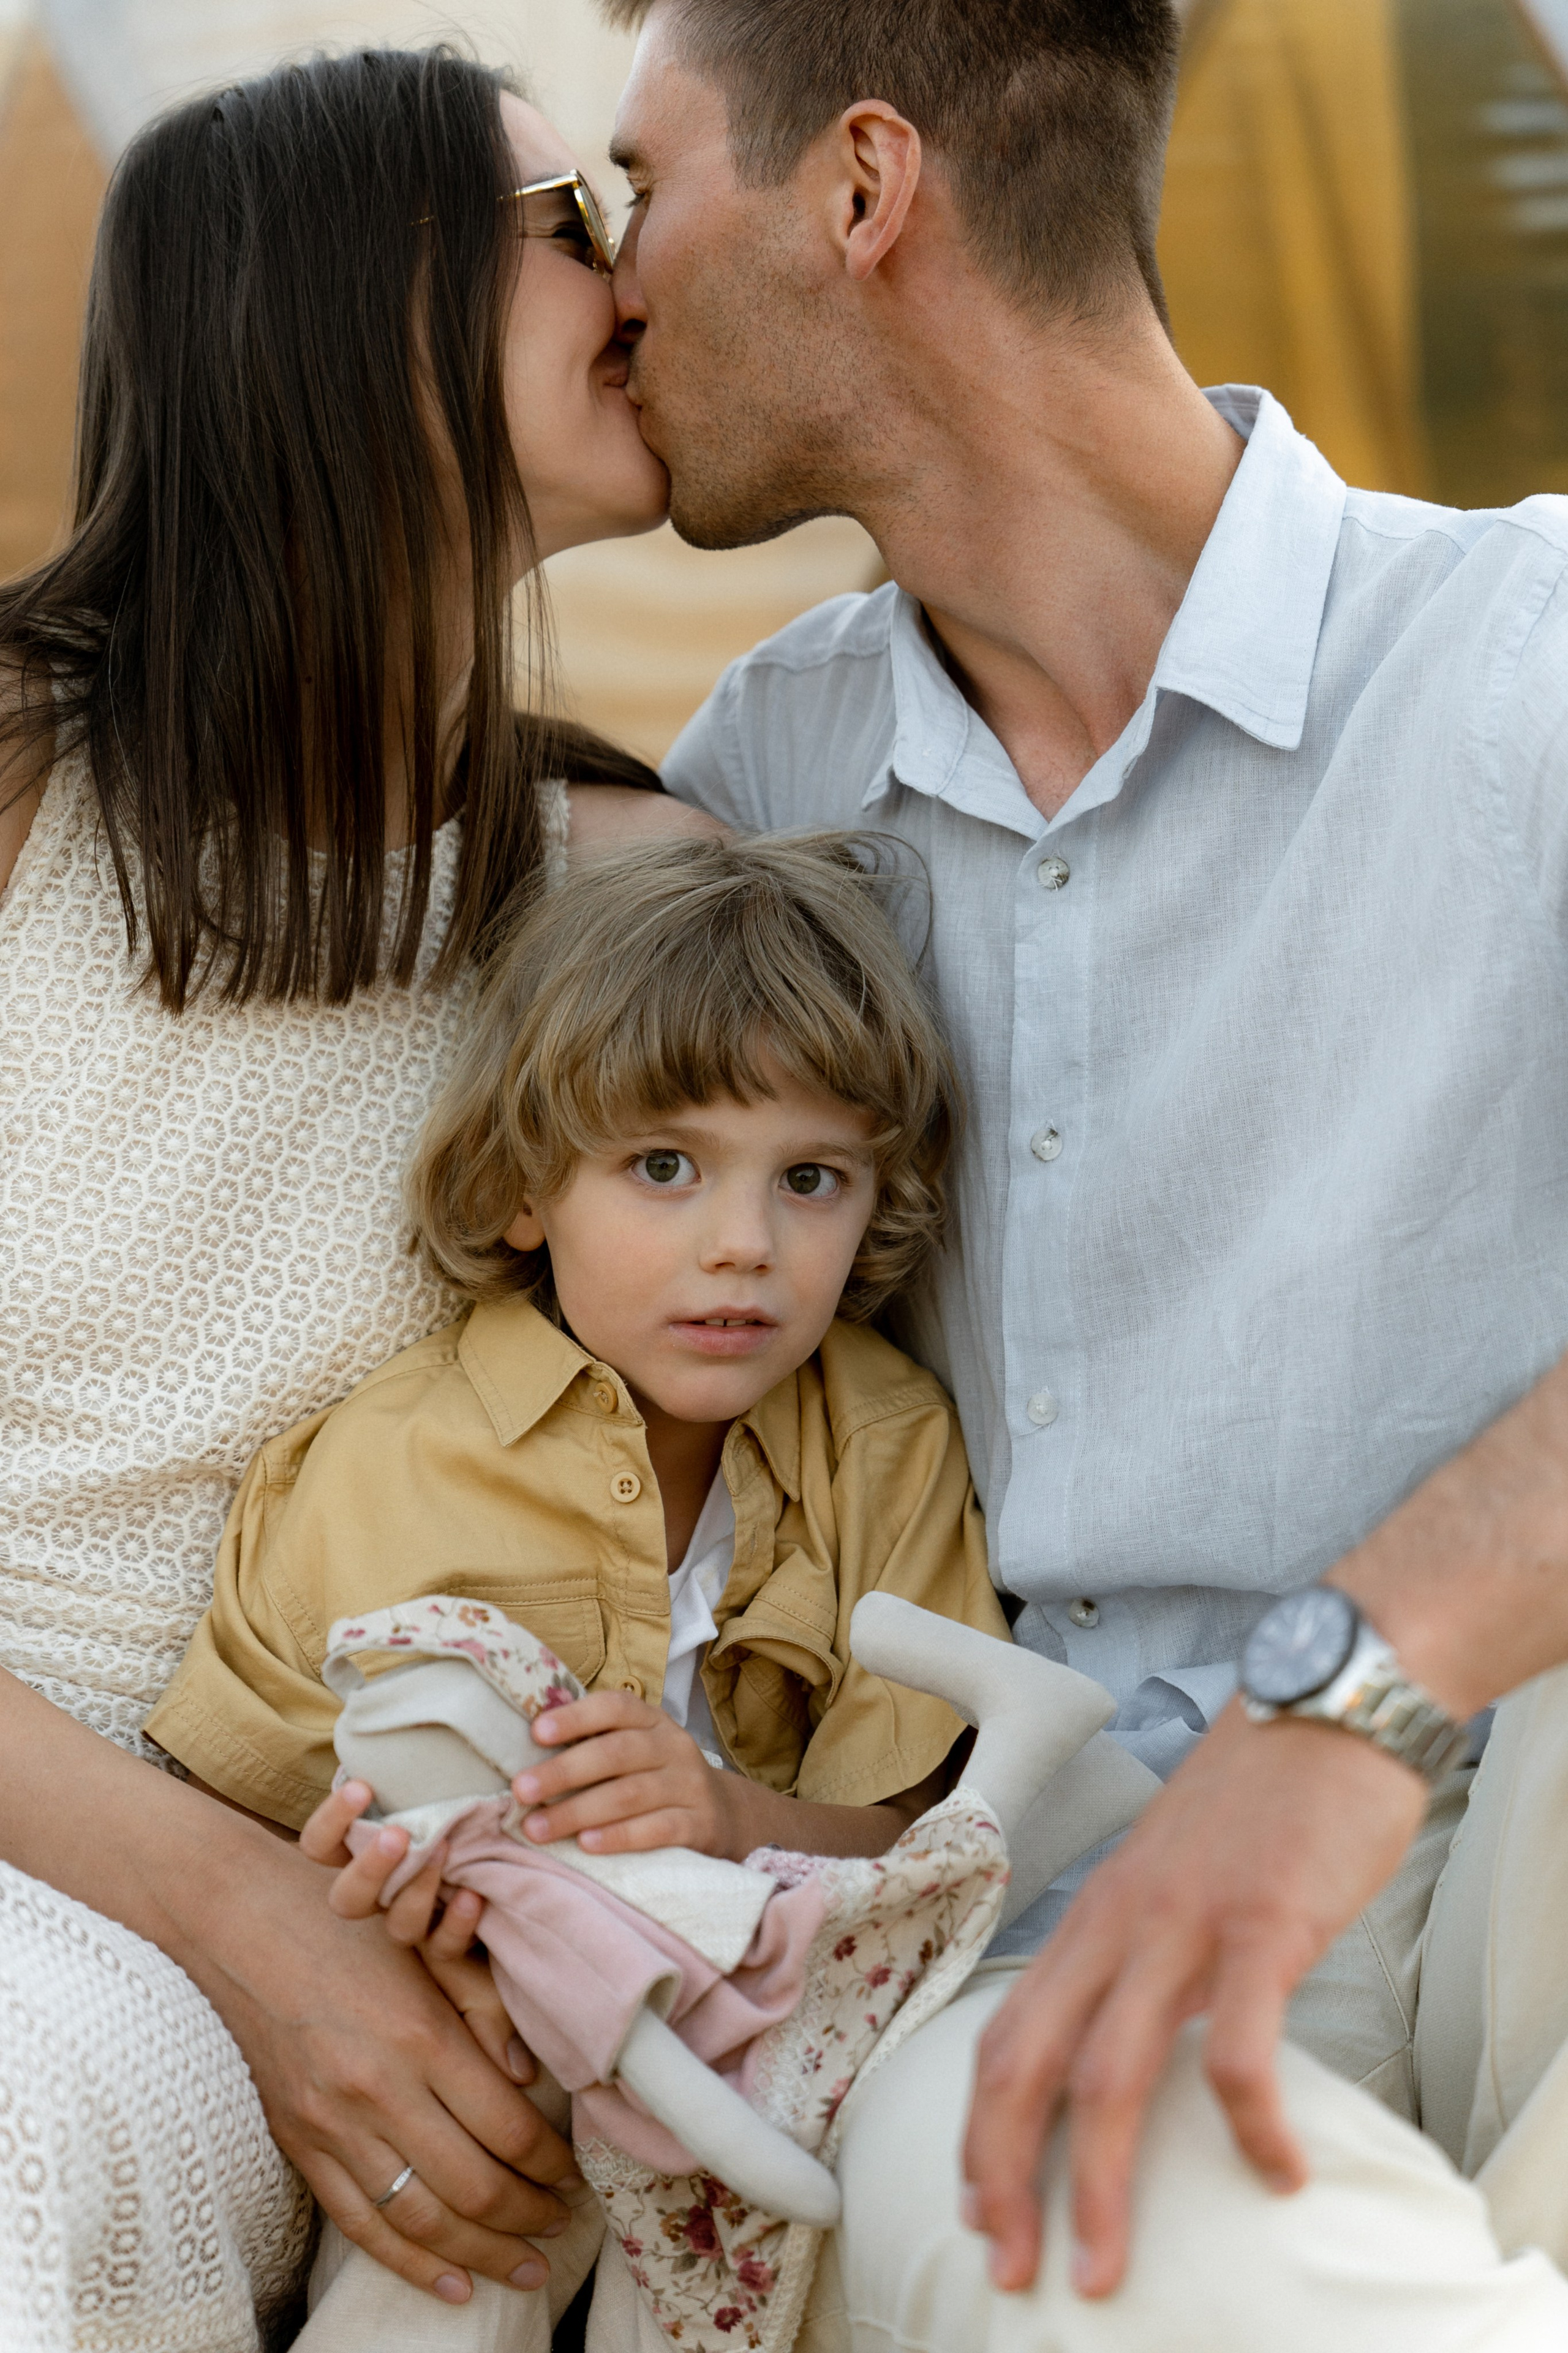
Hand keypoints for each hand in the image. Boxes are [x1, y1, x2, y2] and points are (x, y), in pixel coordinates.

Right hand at [186, 1806, 582, 2304]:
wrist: (238, 1925)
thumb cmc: (345, 1924)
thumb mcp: (429, 1951)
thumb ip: (486, 2013)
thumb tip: (531, 2084)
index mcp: (421, 2037)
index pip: (509, 2129)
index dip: (552, 2162)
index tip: (573, 2172)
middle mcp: (378, 2091)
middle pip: (475, 2187)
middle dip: (530, 2215)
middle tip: (562, 2221)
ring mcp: (333, 2126)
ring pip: (422, 2221)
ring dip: (484, 2254)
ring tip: (526, 2266)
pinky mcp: (299, 2145)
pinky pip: (362, 2225)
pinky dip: (411, 2265)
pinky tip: (454, 2286)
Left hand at [517, 1692, 739, 1856]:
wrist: (724, 1814)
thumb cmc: (656, 1778)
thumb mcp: (636, 1750)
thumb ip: (594, 1744)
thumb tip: (527, 1748)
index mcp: (652, 1721)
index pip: (616, 1707)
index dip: (576, 1716)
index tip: (535, 1732)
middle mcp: (673, 1747)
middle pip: (616, 1753)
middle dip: (563, 1772)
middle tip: (521, 1790)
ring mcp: (689, 1785)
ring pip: (631, 1794)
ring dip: (578, 1811)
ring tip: (537, 1829)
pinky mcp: (699, 1825)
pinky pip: (658, 1829)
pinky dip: (620, 1837)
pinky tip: (587, 1845)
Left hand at [960, 1703, 1426, 2298]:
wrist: (1326, 1695)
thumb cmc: (1260, 1792)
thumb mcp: (1173, 1871)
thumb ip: (1148, 1947)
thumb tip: (1145, 2031)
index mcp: (1094, 1912)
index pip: (1004, 2034)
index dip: (978, 2131)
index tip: (978, 2211)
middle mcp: (1118, 1921)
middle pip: (1027, 2064)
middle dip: (1005, 2179)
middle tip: (1012, 2270)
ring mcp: (1184, 1921)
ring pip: (1109, 2074)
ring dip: (1101, 2185)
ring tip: (1105, 2269)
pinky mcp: (1262, 1922)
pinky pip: (1241, 2049)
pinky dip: (1251, 2126)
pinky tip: (1279, 2173)